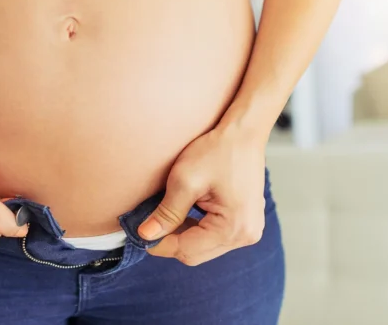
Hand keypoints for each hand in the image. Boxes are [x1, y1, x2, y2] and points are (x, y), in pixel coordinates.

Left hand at [138, 125, 266, 265]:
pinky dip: (197, 229)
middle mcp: (246, 236)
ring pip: (204, 247)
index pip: (186, 251)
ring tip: (168, 214)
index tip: (139, 233)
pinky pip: (215, 237)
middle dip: (171, 240)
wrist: (244, 133)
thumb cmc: (218, 151)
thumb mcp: (185, 179)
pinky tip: (187, 212)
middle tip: (150, 223)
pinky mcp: (246, 222)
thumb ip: (166, 212)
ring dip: (183, 235)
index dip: (159, 244)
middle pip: (196, 254)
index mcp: (233, 228)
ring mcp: (249, 230)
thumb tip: (146, 236)